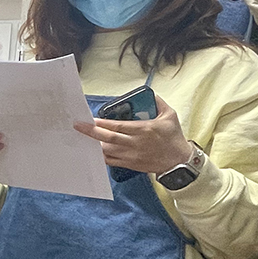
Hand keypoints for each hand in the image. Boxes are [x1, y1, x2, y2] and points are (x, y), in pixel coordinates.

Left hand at [73, 94, 192, 175]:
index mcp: (144, 130)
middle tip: (79, 126)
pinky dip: (101, 156)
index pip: (118, 126)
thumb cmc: (174, 138)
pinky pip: (112, 161)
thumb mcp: (170, 115)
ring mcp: (132, 156)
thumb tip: (149, 94)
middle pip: (109, 138)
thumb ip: (158, 103)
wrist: (179, 161)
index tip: (91, 119)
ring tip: (82, 137)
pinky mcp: (131, 165)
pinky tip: (93, 151)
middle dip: (92, 132)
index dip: (103, 124)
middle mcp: (135, 143)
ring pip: (108, 151)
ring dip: (94, 144)